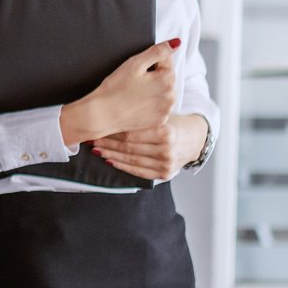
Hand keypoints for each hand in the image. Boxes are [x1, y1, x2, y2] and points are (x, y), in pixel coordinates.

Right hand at [58, 40, 179, 146]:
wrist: (102, 115)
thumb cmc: (115, 88)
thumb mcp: (135, 63)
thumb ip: (158, 51)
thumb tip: (176, 43)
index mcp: (167, 80)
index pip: (166, 61)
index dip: (150, 61)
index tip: (137, 70)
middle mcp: (171, 97)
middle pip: (166, 77)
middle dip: (154, 76)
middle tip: (133, 81)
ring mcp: (165, 111)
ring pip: (163, 93)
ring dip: (154, 90)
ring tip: (134, 93)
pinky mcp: (159, 122)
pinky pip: (159, 107)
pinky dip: (151, 104)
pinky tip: (136, 104)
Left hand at [91, 114, 207, 181]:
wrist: (196, 138)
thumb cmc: (174, 122)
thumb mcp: (162, 115)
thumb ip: (142, 117)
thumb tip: (113, 113)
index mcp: (166, 132)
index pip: (131, 134)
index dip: (112, 132)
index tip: (98, 128)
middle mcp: (166, 150)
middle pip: (129, 148)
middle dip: (107, 144)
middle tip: (91, 139)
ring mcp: (166, 164)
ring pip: (131, 160)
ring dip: (111, 155)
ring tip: (96, 150)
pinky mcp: (164, 174)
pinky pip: (139, 172)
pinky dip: (122, 166)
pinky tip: (110, 161)